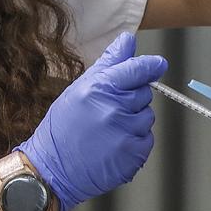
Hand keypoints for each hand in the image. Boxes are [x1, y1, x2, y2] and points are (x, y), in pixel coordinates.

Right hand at [17, 33, 166, 210]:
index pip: (138, 70)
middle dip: (131, 99)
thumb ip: (109, 63)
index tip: (158, 65)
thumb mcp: (79, 89)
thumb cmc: (63, 128)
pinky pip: (147, 139)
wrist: (52, 169)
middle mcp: (114, 109)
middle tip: (107, 111)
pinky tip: (113, 145)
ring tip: (108, 131)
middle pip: (145, 93)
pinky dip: (135, 142)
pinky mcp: (133, 154)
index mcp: (100, 89)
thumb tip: (127, 41)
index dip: (151, 66)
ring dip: (134, 121)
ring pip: (147, 117)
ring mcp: (125, 133)